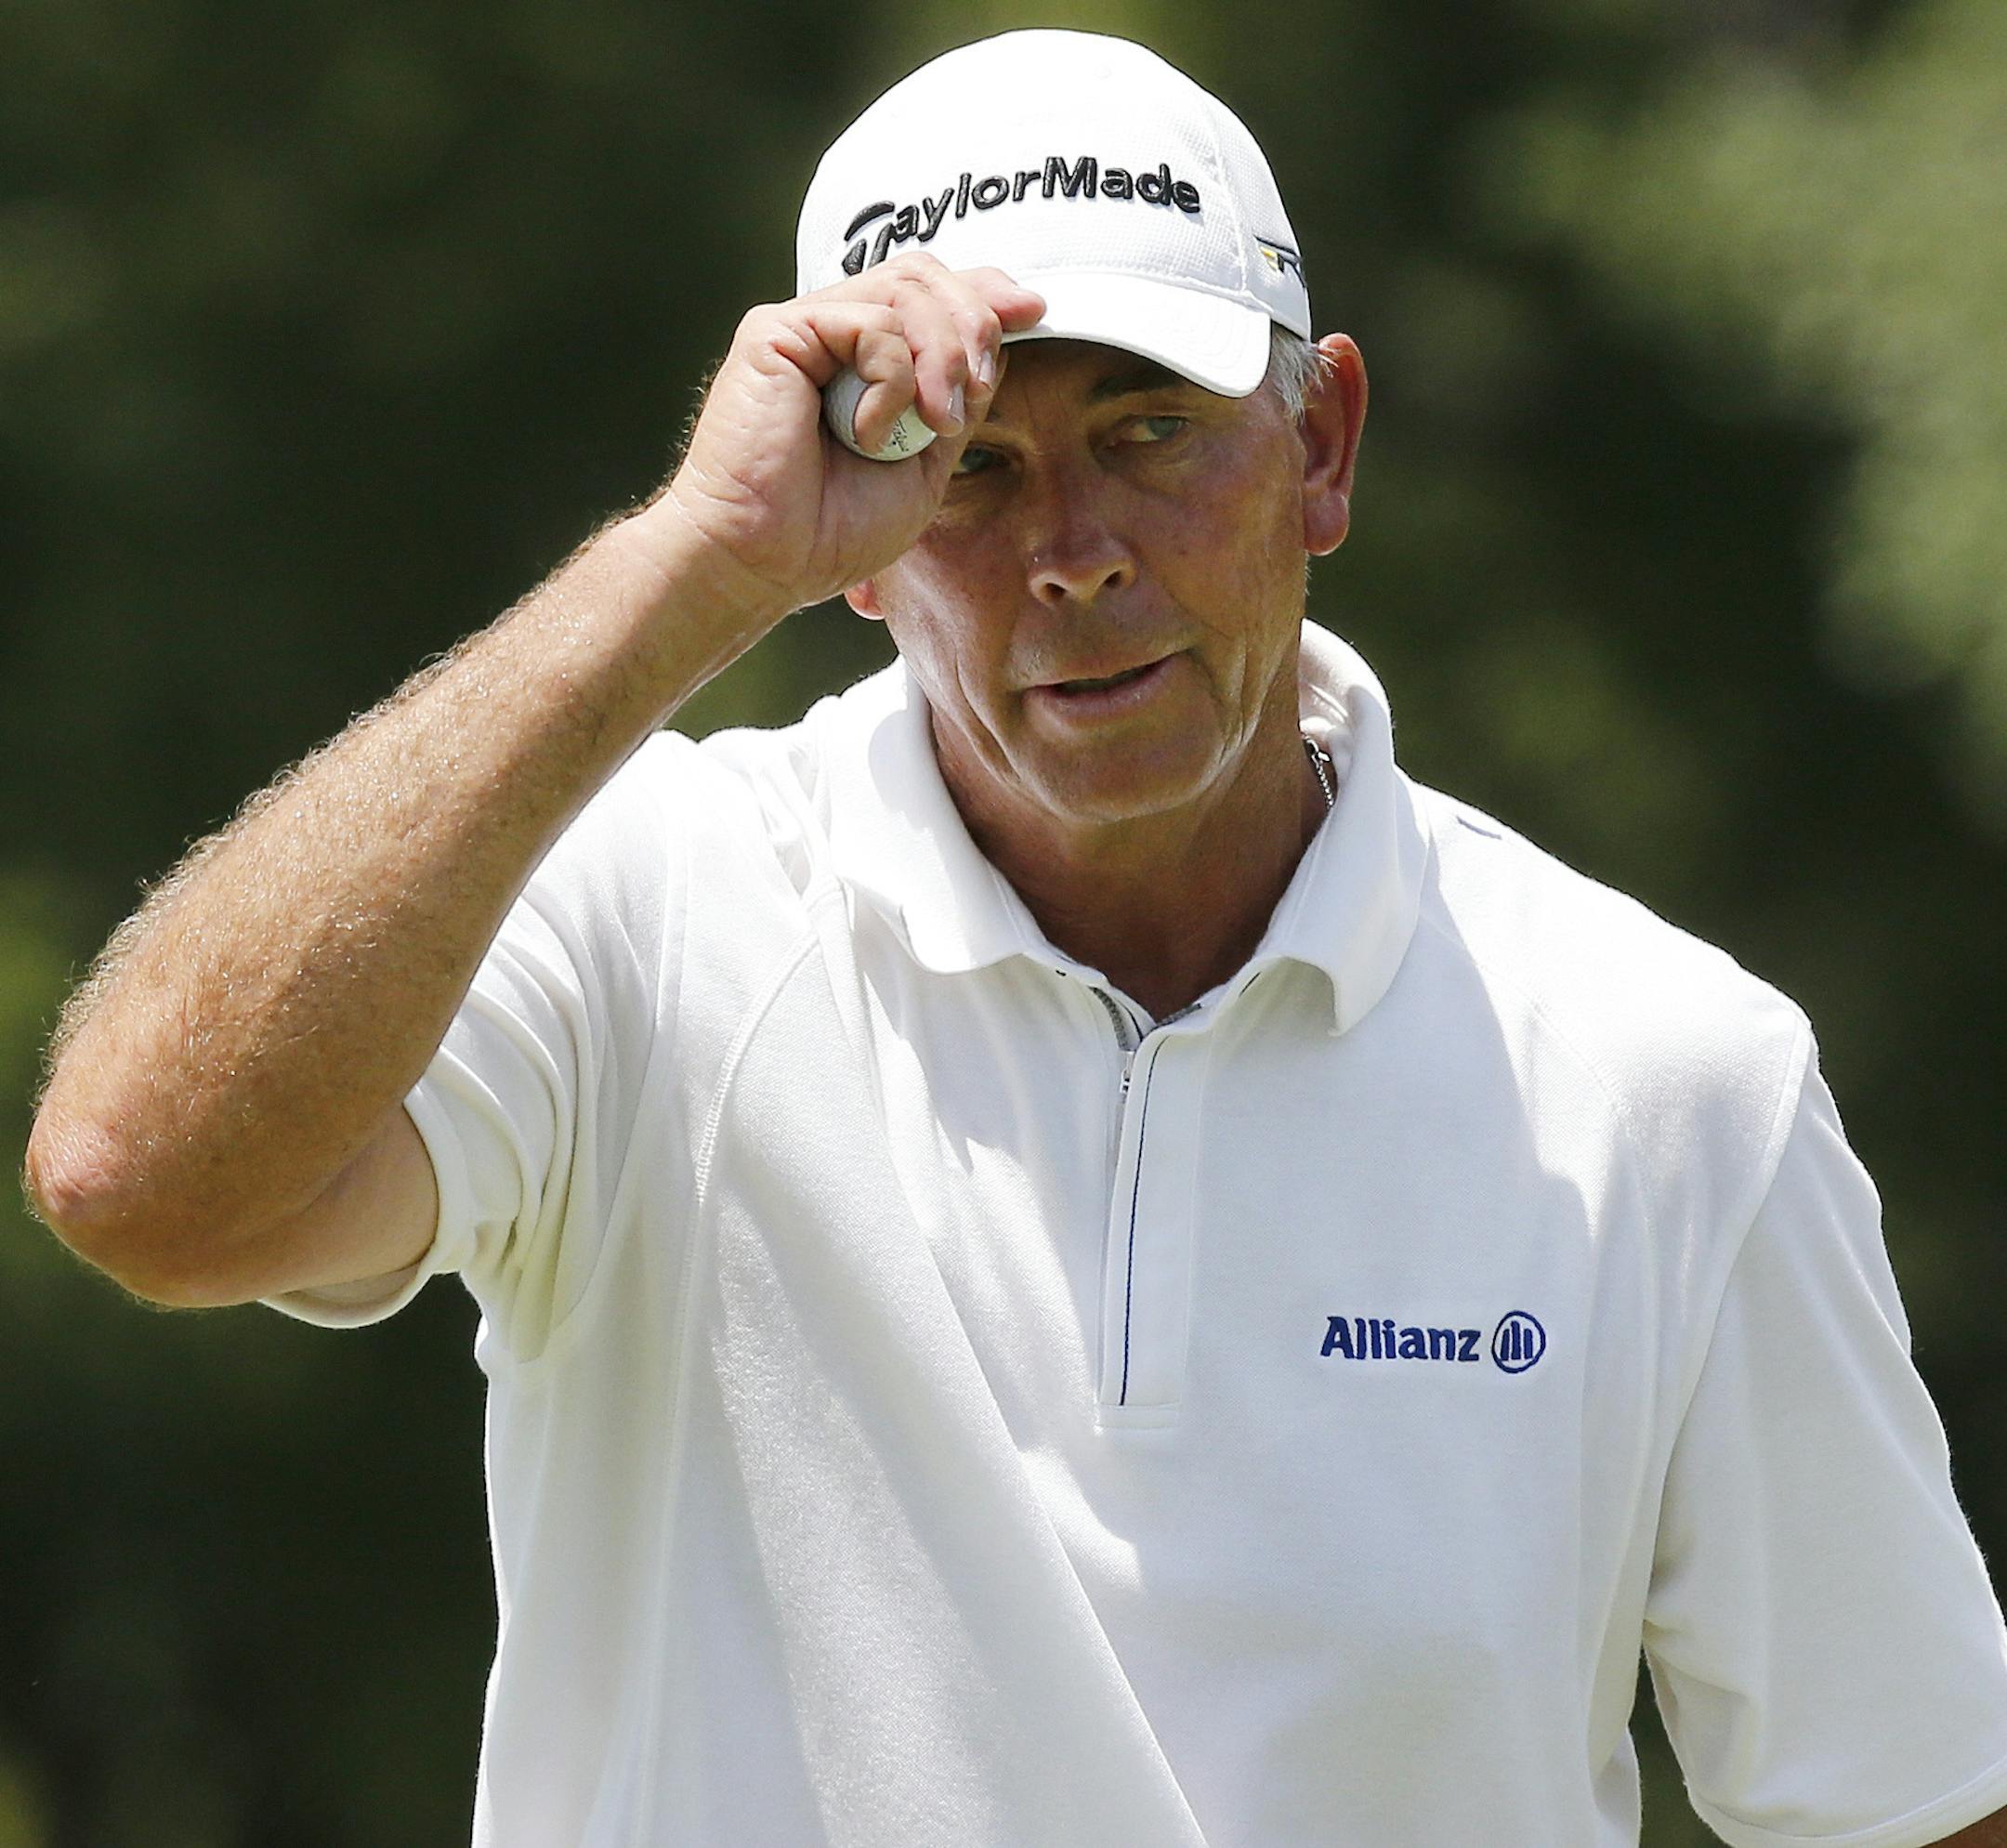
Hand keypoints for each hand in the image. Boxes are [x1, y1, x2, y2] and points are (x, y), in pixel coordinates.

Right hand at [646, 256, 1044, 623]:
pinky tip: (868, 433)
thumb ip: (959, 398)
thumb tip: (1004, 328)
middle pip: (924, 276)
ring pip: (906, 289)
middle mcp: (832, 333)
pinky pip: (871, 324)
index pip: (931, 292)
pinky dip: (892, 381)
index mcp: (863, 360)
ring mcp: (804, 328)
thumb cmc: (831, 531)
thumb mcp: (926, 463)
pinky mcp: (776, 333)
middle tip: (978, 391)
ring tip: (934, 422)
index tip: (1034, 312)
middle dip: (973, 324)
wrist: (765, 564)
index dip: (985, 292)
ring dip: (943, 355)